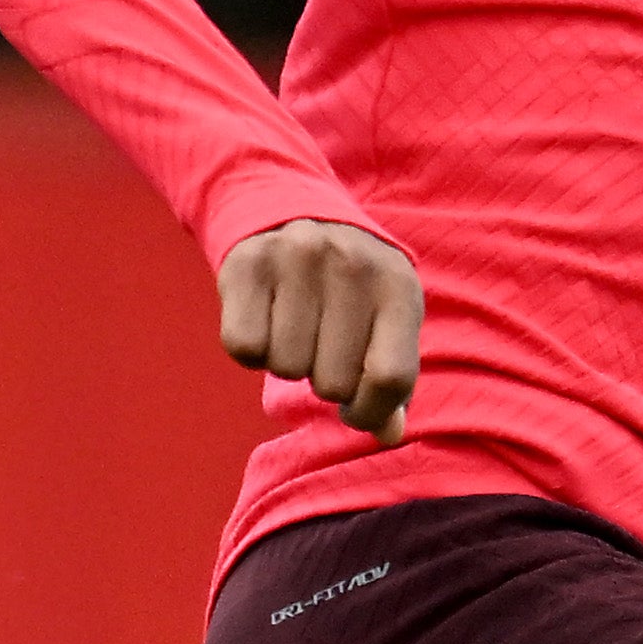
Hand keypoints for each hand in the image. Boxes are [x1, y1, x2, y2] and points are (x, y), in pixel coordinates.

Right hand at [215, 216, 426, 441]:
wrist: (291, 209)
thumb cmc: (349, 287)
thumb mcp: (384, 319)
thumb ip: (391, 377)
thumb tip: (389, 435)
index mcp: (397, 286)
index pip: (390, 378)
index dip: (370, 412)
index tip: (355, 410)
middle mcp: (352, 265)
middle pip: (333, 383)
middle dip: (324, 382)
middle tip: (320, 351)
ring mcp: (298, 259)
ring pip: (287, 368)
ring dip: (288, 364)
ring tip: (295, 330)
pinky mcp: (248, 263)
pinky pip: (244, 347)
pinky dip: (251, 351)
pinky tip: (265, 322)